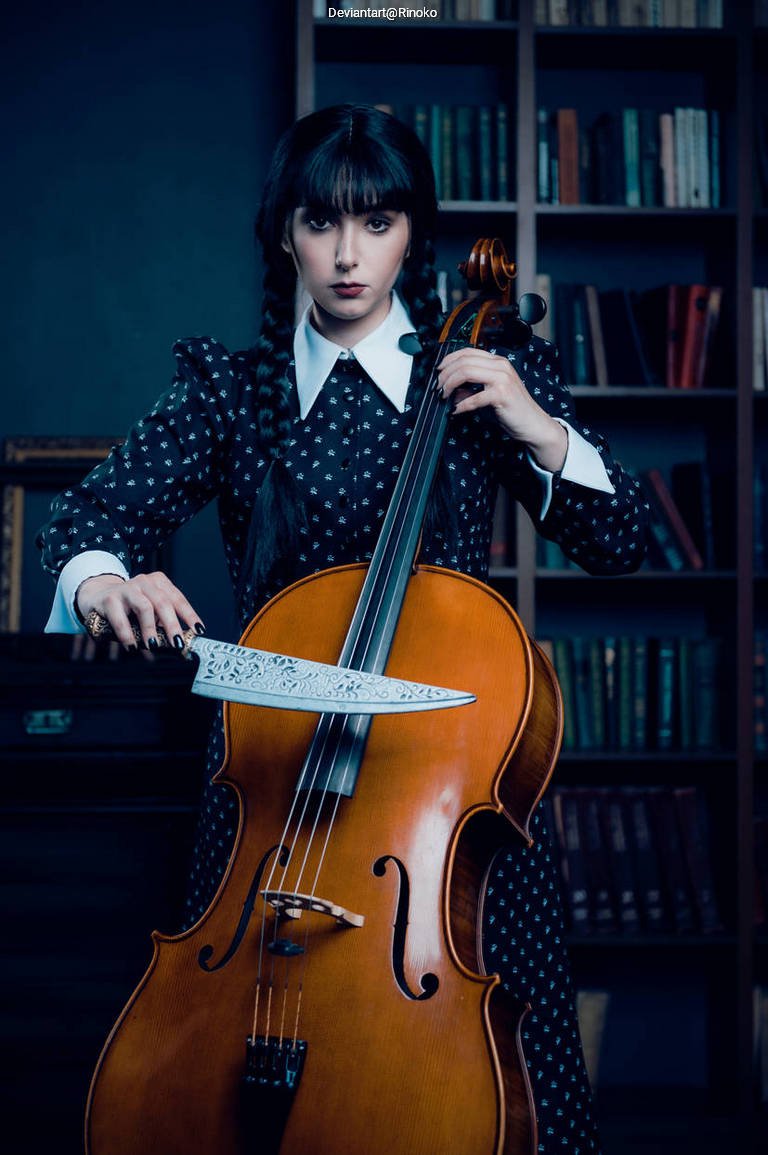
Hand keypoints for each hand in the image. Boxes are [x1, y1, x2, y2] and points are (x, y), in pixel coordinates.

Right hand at [75, 571, 203, 649]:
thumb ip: (162, 623)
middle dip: (173, 625)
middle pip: (164, 603)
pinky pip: (121, 618)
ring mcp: (127, 588)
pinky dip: (127, 634)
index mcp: (159, 582)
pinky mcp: (110, 598)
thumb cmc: (130, 607)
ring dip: (151, 629)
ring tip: (154, 645)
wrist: (98, 596)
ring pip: (145, 607)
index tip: (198, 630)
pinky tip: (132, 646)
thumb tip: (177, 645)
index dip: (189, 615)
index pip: (178, 599)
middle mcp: (145, 582)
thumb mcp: (149, 611)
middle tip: (178, 643)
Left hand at [437, 347, 567, 472]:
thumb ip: (470, 390)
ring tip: (444, 397)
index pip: (467, 351)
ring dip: (449, 385)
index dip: (448, 360)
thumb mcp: (488, 395)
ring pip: (466, 372)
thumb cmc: (513, 410)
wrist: (533, 424)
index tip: (438, 371)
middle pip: (463, 361)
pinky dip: (461, 405)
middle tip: (438, 388)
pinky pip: (474, 397)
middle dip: (445, 374)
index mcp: (498, 362)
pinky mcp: (502, 394)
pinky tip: (456, 411)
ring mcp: (502, 378)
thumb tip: (452, 390)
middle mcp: (500, 366)